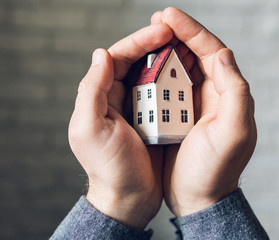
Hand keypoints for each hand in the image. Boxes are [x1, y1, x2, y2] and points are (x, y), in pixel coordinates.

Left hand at [68, 24, 172, 228]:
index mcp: (100, 96)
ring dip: (168, 60)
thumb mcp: (91, 130)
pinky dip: (174, 82)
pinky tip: (187, 75)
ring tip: (186, 48)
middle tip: (178, 32)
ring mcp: (137, 108)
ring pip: (152, 75)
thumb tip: (102, 54)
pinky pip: (164, 94)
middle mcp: (117, 98)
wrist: (128, 198)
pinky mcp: (153, 119)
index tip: (162, 31)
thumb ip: (91, 90)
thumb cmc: (109, 168)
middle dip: (156, 44)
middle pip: (136, 61)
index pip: (118, 57)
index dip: (139, 41)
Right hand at [152, 8, 256, 216]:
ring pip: (180, 68)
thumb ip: (234, 91)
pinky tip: (144, 68)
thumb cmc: (215, 170)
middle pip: (195, 54)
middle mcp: (212, 95)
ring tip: (149, 38)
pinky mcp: (178, 116)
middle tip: (156, 21)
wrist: (199, 198)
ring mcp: (194, 105)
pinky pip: (167, 88)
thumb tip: (223, 53)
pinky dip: (156, 75)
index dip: (191, 30)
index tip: (168, 16)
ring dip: (165, 51)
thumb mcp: (233, 133)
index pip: (212, 51)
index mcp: (227, 94)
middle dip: (177, 34)